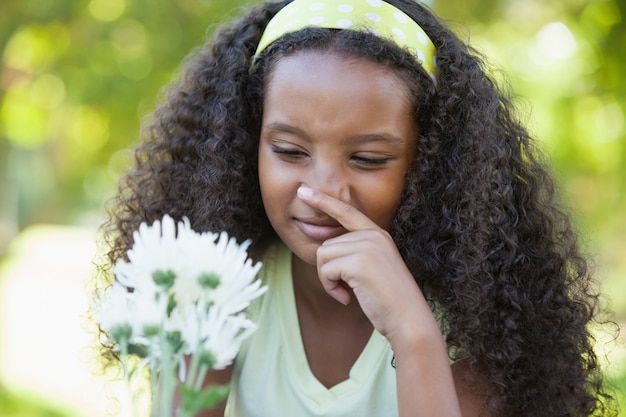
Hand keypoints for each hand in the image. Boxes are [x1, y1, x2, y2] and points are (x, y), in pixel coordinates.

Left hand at [296, 185, 428, 341]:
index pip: (346, 211)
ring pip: (323, 256)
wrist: (409, 319)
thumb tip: (322, 248)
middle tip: (345, 289)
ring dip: (327, 279)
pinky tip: (347, 298)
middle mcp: (373, 236)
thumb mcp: (373, 268)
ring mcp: (366, 247)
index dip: (323, 200)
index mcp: (378, 234)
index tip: (303, 190)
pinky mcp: (358, 263)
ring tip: (347, 292)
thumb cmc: (389, 300)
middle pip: (327, 244)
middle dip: (328, 270)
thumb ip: (354, 253)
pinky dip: (330, 287)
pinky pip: (325, 270)